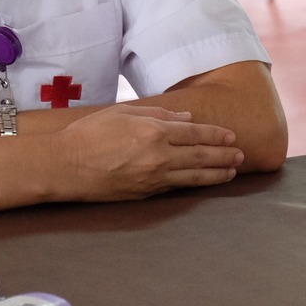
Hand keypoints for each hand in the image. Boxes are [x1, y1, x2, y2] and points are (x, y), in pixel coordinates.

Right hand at [52, 105, 243, 201]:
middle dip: (224, 155)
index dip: (216, 135)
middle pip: (201, 156)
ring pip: (193, 176)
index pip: (195, 133)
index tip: (232, 137)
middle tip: (240, 155)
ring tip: (232, 171)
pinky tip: (203, 182)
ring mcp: (152, 177)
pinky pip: (175, 187)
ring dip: (216, 174)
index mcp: (154, 131)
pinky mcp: (144, 193)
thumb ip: (158, 114)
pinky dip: (193, 184)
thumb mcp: (123, 112)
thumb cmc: (90, 134)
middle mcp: (158, 155)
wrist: (65, 166)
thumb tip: (186, 119)